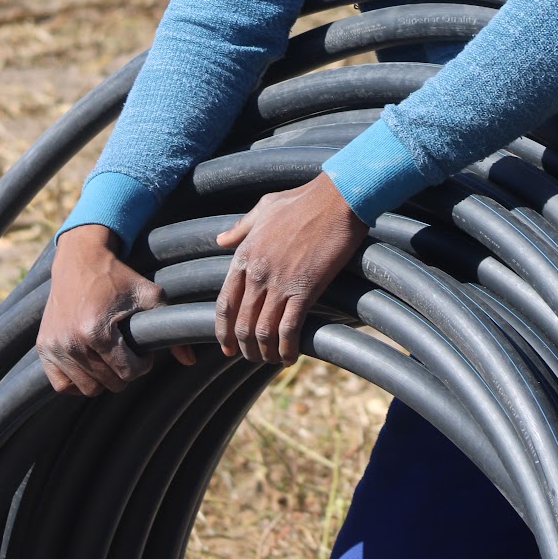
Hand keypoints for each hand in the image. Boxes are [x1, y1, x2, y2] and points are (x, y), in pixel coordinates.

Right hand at [37, 223, 194, 395]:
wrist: (80, 259)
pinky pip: (62, 385)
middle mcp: (72, 343)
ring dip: (102, 377)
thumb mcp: (150, 295)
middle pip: (109, 383)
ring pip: (87, 388)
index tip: (142, 349)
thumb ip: (171, 327)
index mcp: (97, 331)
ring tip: (109, 355)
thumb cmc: (118, 277)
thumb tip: (190, 360)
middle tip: (126, 351)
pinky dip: (76, 381)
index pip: (128, 373)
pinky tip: (89, 364)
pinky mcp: (43, 348)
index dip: (142, 364)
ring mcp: (55, 347)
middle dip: (123, 371)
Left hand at [214, 172, 367, 365]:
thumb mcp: (264, 208)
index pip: (224, 303)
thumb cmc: (302, 200)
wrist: (337, 199)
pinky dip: (287, 348)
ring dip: (265, 352)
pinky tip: (290, 356)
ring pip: (263, 331)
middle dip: (244, 347)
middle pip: (241, 323)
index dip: (223, 330)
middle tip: (252, 357)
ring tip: (271, 359)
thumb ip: (240, 227)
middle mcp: (258, 273)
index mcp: (244, 255)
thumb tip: (220, 240)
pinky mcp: (305, 290)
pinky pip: (289, 329)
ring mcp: (280, 283)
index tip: (227, 346)